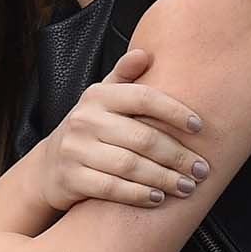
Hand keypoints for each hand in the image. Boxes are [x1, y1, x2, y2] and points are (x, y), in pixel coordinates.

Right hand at [35, 50, 205, 212]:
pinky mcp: (71, 178)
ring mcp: (75, 149)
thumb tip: (145, 53)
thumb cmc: (90, 129)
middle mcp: (85, 119)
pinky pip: (112, 188)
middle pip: (143, 138)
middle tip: (202, 170)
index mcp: (98, 95)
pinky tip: (157, 198)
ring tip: (187, 187)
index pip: (144, 98)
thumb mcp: (102, 99)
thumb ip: (124, 76)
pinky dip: (138, 195)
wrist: (49, 165)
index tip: (199, 127)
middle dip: (178, 156)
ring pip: (130, 166)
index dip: (175, 111)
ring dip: (164, 178)